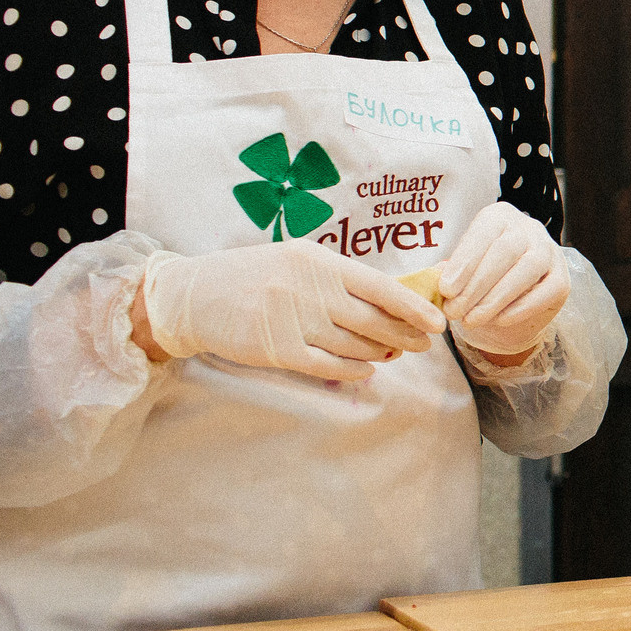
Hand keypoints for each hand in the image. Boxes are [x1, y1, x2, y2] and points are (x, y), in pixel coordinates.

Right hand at [138, 241, 441, 379]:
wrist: (193, 296)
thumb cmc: (255, 275)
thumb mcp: (300, 261)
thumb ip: (341, 277)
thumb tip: (394, 296)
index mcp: (319, 262)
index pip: (380, 286)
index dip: (414, 307)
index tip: (437, 322)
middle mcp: (309, 289)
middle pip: (373, 320)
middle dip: (405, 335)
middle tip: (422, 343)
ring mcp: (292, 320)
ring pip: (354, 345)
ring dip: (381, 353)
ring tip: (393, 353)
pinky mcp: (276, 349)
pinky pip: (328, 365)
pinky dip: (354, 369)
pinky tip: (367, 368)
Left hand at [439, 202, 570, 359]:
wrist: (508, 305)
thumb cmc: (480, 280)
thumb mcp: (461, 271)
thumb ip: (449, 272)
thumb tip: (435, 279)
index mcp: (499, 217)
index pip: (485, 232)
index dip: (465, 261)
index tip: (446, 289)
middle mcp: (529, 228)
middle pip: (507, 250)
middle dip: (477, 284)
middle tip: (454, 311)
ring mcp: (550, 251)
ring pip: (528, 269)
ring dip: (496, 298)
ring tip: (471, 320)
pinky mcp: (562, 279)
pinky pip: (546, 291)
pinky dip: (520, 308)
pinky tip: (498, 320)